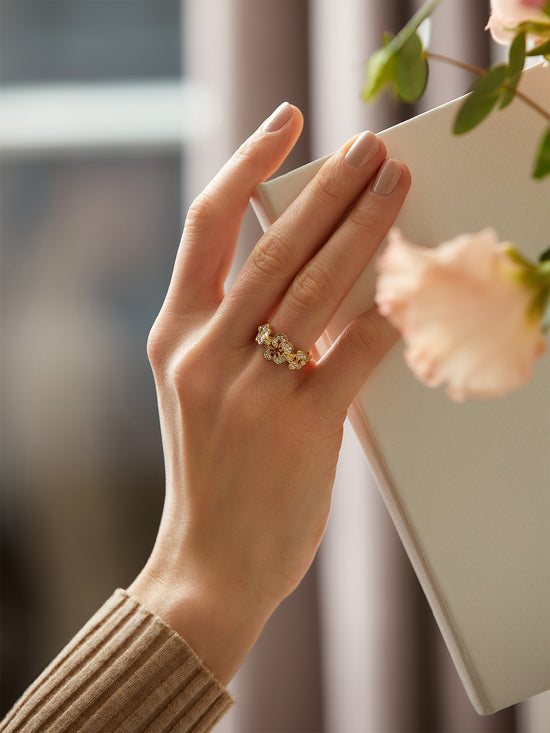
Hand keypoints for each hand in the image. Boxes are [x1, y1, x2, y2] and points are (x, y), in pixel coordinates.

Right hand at [128, 102, 410, 683]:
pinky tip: (415, 281)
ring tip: (398, 188)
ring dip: (369, 229)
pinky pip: (356, 350)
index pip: (207, 225)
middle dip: (332, 187)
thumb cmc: (213, 473)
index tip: (286, 122)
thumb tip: (313, 273)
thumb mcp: (200, 389)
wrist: (210, 562)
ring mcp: (252, 389)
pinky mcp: (301, 428)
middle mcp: (206, 352)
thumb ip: (238, 330)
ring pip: (321, 285)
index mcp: (175, 335)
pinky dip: (389, 312)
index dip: (248, 164)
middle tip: (370, 148)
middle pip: (278, 244)